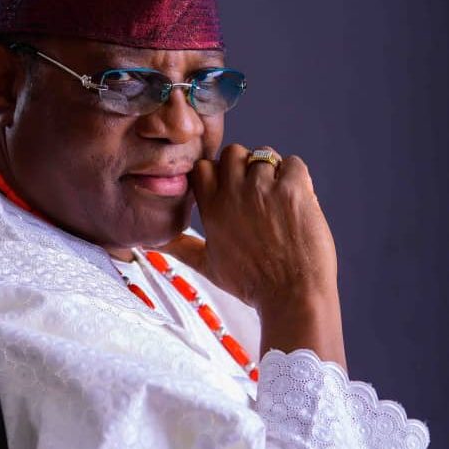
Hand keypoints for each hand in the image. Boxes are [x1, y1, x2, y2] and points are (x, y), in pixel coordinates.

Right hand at [158, 144, 345, 366]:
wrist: (291, 296)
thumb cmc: (252, 284)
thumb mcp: (208, 266)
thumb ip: (181, 249)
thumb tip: (152, 245)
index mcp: (212, 208)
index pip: (203, 166)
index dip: (217, 172)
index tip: (229, 186)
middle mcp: (234, 193)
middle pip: (233, 152)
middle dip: (244, 165)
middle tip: (257, 189)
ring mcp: (264, 189)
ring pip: (264, 154)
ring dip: (273, 171)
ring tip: (279, 199)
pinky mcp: (293, 189)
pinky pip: (292, 163)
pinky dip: (296, 177)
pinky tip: (297, 200)